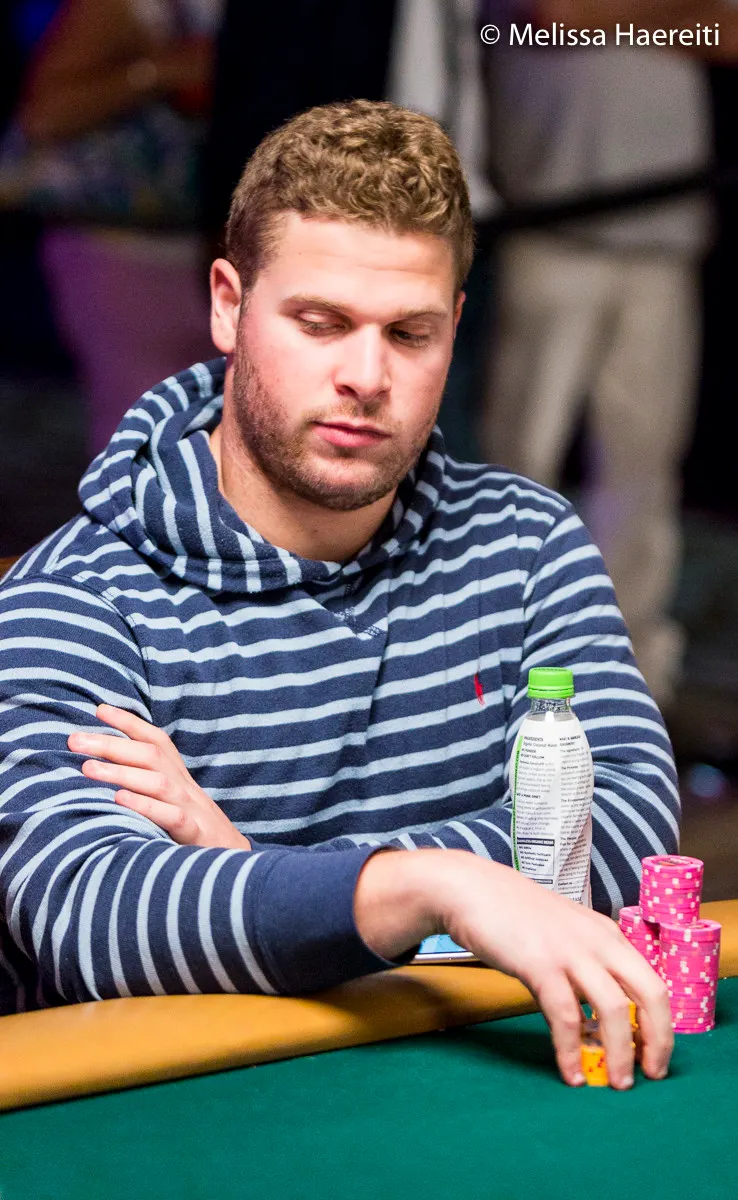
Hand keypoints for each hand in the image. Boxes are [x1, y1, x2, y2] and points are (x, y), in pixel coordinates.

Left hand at [68, 705, 250, 850]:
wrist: (236, 860)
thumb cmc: (195, 829)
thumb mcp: (175, 799)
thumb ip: (148, 780)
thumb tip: (106, 765)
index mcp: (179, 775)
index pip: (155, 740)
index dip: (129, 722)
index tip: (98, 710)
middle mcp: (184, 786)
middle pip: (149, 756)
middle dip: (111, 744)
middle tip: (74, 740)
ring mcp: (192, 809)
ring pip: (158, 782)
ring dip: (121, 772)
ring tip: (88, 768)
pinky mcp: (195, 835)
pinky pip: (172, 816)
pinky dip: (146, 806)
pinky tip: (119, 800)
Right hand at [355, 849, 672, 1089]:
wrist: (473, 890)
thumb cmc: (517, 915)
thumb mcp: (566, 934)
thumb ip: (586, 965)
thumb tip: (602, 1017)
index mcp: (608, 934)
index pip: (653, 981)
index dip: (663, 1023)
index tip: (656, 1055)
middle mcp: (599, 941)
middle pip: (649, 992)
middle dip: (658, 1039)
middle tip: (651, 1075)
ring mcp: (570, 951)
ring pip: (613, 1008)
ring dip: (619, 1053)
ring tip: (616, 1083)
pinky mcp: (540, 964)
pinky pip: (566, 1016)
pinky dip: (571, 1050)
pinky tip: (570, 1073)